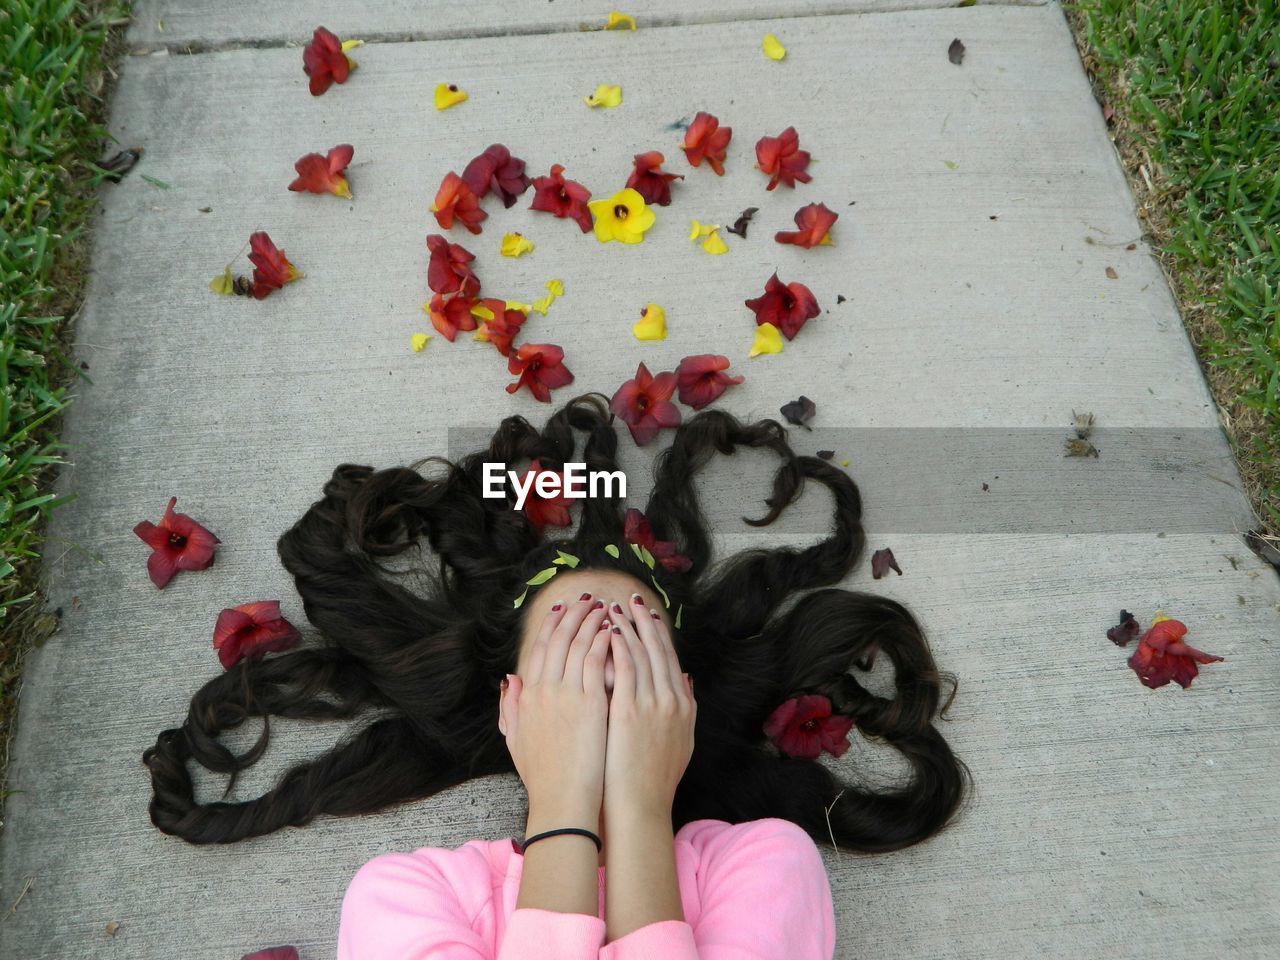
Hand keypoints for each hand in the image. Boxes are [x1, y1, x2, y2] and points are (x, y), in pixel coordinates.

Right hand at [499, 594, 611, 817]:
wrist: (562, 802)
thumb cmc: (544, 778)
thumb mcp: (515, 740)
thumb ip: (511, 707)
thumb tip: (510, 679)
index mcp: (528, 697)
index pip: (539, 650)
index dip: (551, 627)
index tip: (562, 610)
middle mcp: (545, 690)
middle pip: (559, 640)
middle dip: (574, 615)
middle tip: (588, 599)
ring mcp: (567, 695)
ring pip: (579, 645)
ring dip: (592, 622)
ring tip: (605, 608)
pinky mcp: (591, 703)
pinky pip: (598, 662)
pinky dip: (605, 642)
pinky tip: (614, 631)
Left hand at [602, 595, 695, 817]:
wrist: (640, 807)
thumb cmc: (654, 781)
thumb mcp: (682, 742)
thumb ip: (686, 707)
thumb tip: (686, 679)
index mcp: (683, 706)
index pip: (670, 658)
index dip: (658, 633)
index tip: (647, 614)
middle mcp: (672, 700)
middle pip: (657, 649)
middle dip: (643, 621)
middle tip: (630, 599)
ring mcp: (653, 704)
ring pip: (640, 654)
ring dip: (627, 627)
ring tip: (612, 608)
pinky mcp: (630, 710)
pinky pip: (624, 669)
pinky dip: (617, 648)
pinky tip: (607, 632)